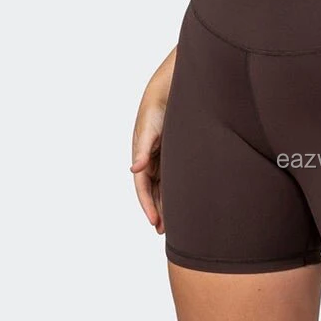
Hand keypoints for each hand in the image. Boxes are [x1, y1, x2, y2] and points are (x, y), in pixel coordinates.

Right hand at [131, 49, 174, 231]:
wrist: (173, 88)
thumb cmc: (158, 106)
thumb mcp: (150, 127)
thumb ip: (143, 149)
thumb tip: (134, 168)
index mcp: (142, 155)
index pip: (143, 187)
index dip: (148, 205)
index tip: (155, 223)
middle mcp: (152, 159)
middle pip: (153, 191)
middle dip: (158, 210)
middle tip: (165, 232)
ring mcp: (165, 157)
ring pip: (165, 186)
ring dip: (168, 203)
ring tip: (177, 224)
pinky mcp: (177, 153)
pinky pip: (176, 177)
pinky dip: (179, 190)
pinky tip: (187, 201)